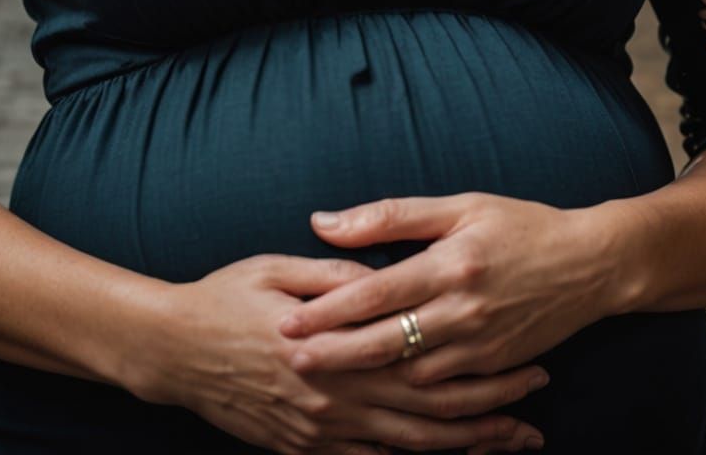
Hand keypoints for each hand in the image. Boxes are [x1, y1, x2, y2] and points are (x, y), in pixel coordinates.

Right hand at [131, 253, 547, 452]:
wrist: (170, 351)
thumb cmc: (224, 297)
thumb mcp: (278, 268)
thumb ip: (335, 274)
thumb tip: (385, 274)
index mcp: (337, 345)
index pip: (425, 362)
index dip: (479, 368)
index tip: (526, 362)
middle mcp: (335, 396)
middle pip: (428, 414)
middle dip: (488, 416)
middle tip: (535, 416)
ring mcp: (319, 430)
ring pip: (406, 448)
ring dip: (461, 447)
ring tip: (510, 444)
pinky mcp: (303, 448)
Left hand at [278, 193, 607, 395]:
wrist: (590, 264)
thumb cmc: (519, 225)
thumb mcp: (460, 206)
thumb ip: (393, 215)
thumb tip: (326, 221)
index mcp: (451, 263)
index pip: (376, 292)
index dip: (328, 309)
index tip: (288, 320)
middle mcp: (464, 309)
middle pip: (385, 342)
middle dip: (334, 355)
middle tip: (290, 361)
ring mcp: (481, 345)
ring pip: (411, 376)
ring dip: (366, 380)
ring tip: (324, 379)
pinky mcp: (495, 366)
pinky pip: (445, 393)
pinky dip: (409, 398)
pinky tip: (379, 397)